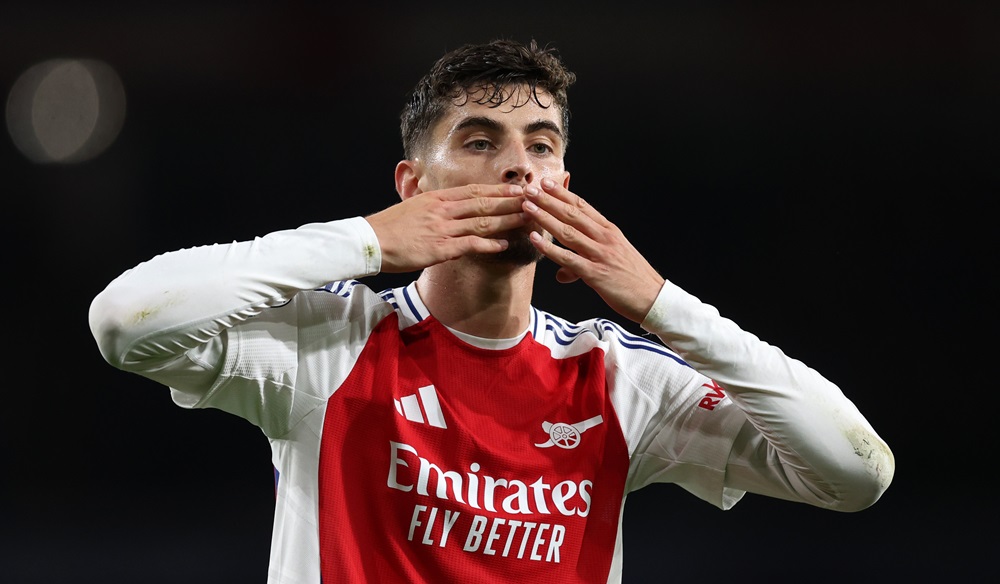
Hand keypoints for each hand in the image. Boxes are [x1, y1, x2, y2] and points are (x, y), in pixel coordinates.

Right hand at [365, 184, 527, 272]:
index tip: (516, 189)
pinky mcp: (440, 248)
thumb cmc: (390, 228)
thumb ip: (434, 208)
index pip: (474, 191)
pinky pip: (470, 244)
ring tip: (526, 220)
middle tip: (532, 200)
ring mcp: (443, 228)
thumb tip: (449, 210)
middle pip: (483, 204)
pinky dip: (488, 244)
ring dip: (507, 221)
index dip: (498, 190)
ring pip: (482, 222)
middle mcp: (443, 210)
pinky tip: (503, 244)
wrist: (370, 242)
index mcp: (437, 198)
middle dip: (510, 202)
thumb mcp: (413, 208)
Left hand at [523, 179, 664, 322]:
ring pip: (567, 231)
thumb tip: (562, 273)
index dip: (563, 193)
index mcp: (609, 231)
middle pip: (572, 213)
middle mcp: (605, 238)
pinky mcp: (595, 273)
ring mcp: (600, 254)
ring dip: (545, 217)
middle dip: (549, 199)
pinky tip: (535, 239)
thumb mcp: (611, 262)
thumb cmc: (633, 280)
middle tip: (530, 187)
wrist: (653, 298)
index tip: (547, 182)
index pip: (583, 206)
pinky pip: (568, 258)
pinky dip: (549, 248)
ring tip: (527, 207)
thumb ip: (583, 263)